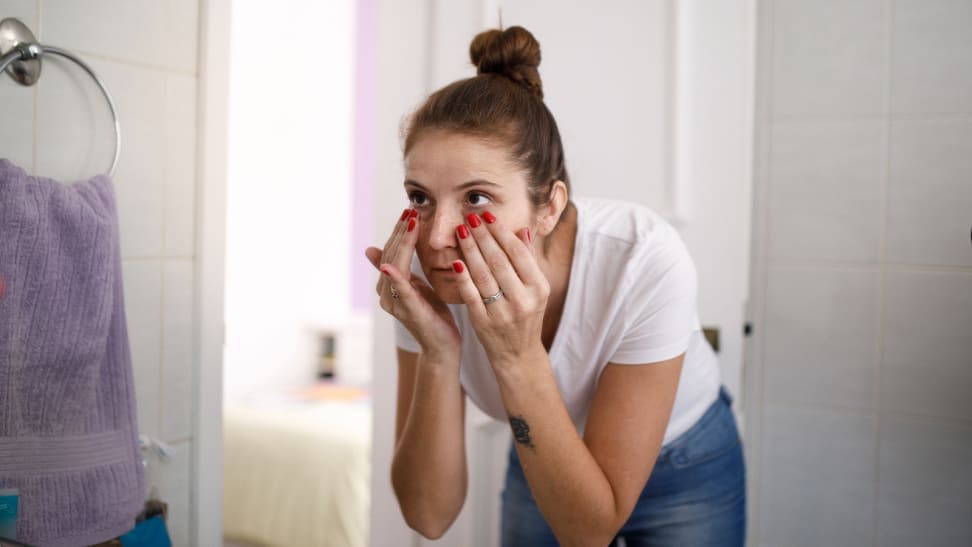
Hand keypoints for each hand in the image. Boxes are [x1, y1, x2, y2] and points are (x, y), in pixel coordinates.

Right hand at [366, 209, 461, 359]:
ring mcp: (395, 304)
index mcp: (389, 285)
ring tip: (410, 224)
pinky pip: (401, 293)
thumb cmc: (432, 315)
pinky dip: (395, 279)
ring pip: (394, 267)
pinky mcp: (409, 313)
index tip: (408, 211)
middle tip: (410, 211)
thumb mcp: (416, 286)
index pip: (391, 251)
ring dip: (401, 245)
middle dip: (400, 233)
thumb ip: (402, 268)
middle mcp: (386, 294)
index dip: (398, 231)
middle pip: (391, 255)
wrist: (442, 346)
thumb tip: (374, 249)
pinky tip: (390, 266)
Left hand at [450, 211, 548, 368]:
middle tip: (470, 218)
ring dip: (470, 250)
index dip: (501, 232)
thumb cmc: (526, 315)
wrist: (518, 354)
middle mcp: (522, 301)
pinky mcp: (483, 323)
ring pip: (483, 275)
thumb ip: (528, 260)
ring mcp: (502, 313)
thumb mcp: (535, 289)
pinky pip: (471, 295)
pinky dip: (463, 277)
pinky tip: (456, 259)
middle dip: (483, 237)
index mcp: (538, 288)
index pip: (518, 253)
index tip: (488, 215)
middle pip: (499, 261)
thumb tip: (522, 229)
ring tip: (461, 231)